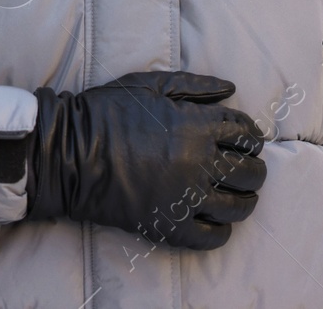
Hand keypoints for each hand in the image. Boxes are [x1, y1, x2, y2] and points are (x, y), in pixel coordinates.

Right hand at [25, 71, 265, 249]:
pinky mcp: (170, 226)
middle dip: (254, 168)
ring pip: (239, 206)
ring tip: (238, 195)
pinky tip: (217, 221)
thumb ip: (193, 85)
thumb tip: (231, 88)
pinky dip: (222, 231)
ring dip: (246, 199)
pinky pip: (213, 237)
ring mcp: (186, 198)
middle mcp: (198, 163)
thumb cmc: (104, 112)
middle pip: (249, 171)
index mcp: (196, 126)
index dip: (251, 135)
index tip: (246, 139)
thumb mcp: (147, 85)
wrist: (67, 154)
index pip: (245, 133)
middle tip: (246, 168)